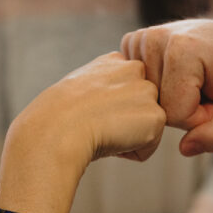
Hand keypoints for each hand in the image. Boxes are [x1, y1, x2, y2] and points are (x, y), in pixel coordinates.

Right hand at [0, 52, 166, 212]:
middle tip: (96, 122)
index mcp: (115, 60)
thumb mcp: (80, 91)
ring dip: (128, 136)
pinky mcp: (156, 116)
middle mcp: (136, 69)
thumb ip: (104, 91)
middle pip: (139, 109)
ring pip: (145, 127)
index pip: (126, 92)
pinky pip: (149, 147)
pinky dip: (131, 152)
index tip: (89, 111)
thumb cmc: (56, 117)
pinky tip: (111, 139)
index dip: (108, 109)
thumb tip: (115, 111)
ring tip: (103, 130)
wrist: (57, 129)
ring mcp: (148, 91)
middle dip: (123, 121)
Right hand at [121, 20, 212, 155]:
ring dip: (171, 98)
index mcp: (182, 50)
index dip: (198, 117)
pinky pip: (138, 84)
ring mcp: (141, 38)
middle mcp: (155, 38)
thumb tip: (185, 148)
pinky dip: (158, 86)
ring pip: (146, 98)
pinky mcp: (133, 41)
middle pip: (157, 106)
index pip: (174, 115)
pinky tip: (176, 73)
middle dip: (184, 108)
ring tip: (194, 80)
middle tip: (206, 89)